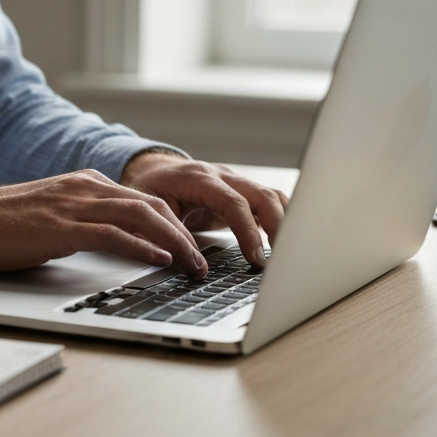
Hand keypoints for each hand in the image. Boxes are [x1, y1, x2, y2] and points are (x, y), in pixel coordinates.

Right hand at [0, 170, 207, 275]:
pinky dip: (142, 246)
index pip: (143, 200)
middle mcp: (85, 187)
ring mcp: (73, 204)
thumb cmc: (3, 224)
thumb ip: (85, 222)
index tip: (192, 247)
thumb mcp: (54, 215)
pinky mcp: (61, 227)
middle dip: (184, 234)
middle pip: (151, 205)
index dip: (174, 224)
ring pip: (140, 215)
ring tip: (192, 265)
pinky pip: (112, 234)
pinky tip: (160, 259)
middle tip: (202, 261)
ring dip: (174, 242)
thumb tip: (117, 245)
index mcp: (85, 183)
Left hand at [120, 152, 287, 267]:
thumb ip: (167, 234)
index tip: (255, 259)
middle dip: (278, 227)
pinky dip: (282, 220)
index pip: (233, 202)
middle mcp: (222, 176)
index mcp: (198, 178)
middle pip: (262, 195)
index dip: (247, 231)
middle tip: (283, 261)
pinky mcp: (242, 193)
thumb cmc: (149, 188)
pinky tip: (285, 243)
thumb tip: (193, 266)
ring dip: (285, 223)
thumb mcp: (147, 209)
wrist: (153, 170)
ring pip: (272, 196)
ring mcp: (235, 182)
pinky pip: (270, 202)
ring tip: (289, 256)